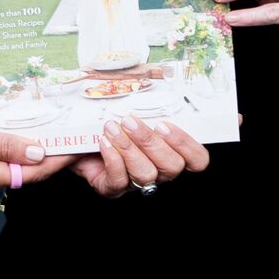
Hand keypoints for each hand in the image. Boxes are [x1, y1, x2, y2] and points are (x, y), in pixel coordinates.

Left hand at [73, 113, 209, 198]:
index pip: (197, 159)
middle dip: (151, 142)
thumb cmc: (114, 124)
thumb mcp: (136, 112)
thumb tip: (155, 89)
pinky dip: (112, 159)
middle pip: (172, 167)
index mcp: (172, 152)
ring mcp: (137, 183)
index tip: (164, 125)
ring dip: (128, 148)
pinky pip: (119, 181)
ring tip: (112, 128)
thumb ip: (151, 108)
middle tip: (130, 121)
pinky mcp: (114, 189)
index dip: (186, 145)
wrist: (81, 139)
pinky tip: (104, 142)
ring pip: (146, 174)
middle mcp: (159, 172)